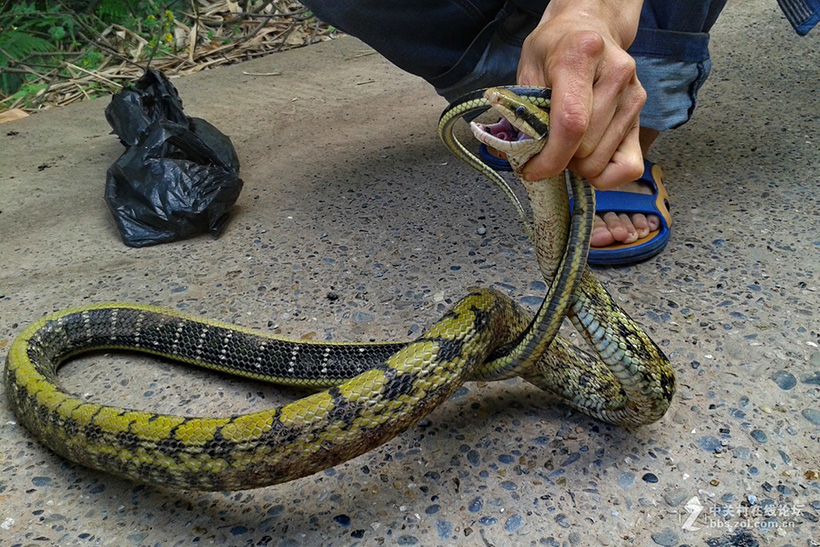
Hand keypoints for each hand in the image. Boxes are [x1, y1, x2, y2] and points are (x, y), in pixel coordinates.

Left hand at [517, 0, 645, 188]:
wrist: (587, 28)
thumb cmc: (554, 50)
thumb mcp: (528, 70)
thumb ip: (524, 111)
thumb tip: (522, 157)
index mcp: (581, 56)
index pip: (571, 123)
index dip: (551, 158)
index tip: (533, 169)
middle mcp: (615, 74)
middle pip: (586, 148)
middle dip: (561, 160)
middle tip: (548, 146)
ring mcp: (633, 94)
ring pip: (603, 160)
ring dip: (579, 164)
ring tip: (568, 144)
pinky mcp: (641, 112)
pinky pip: (629, 166)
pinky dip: (605, 174)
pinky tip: (589, 157)